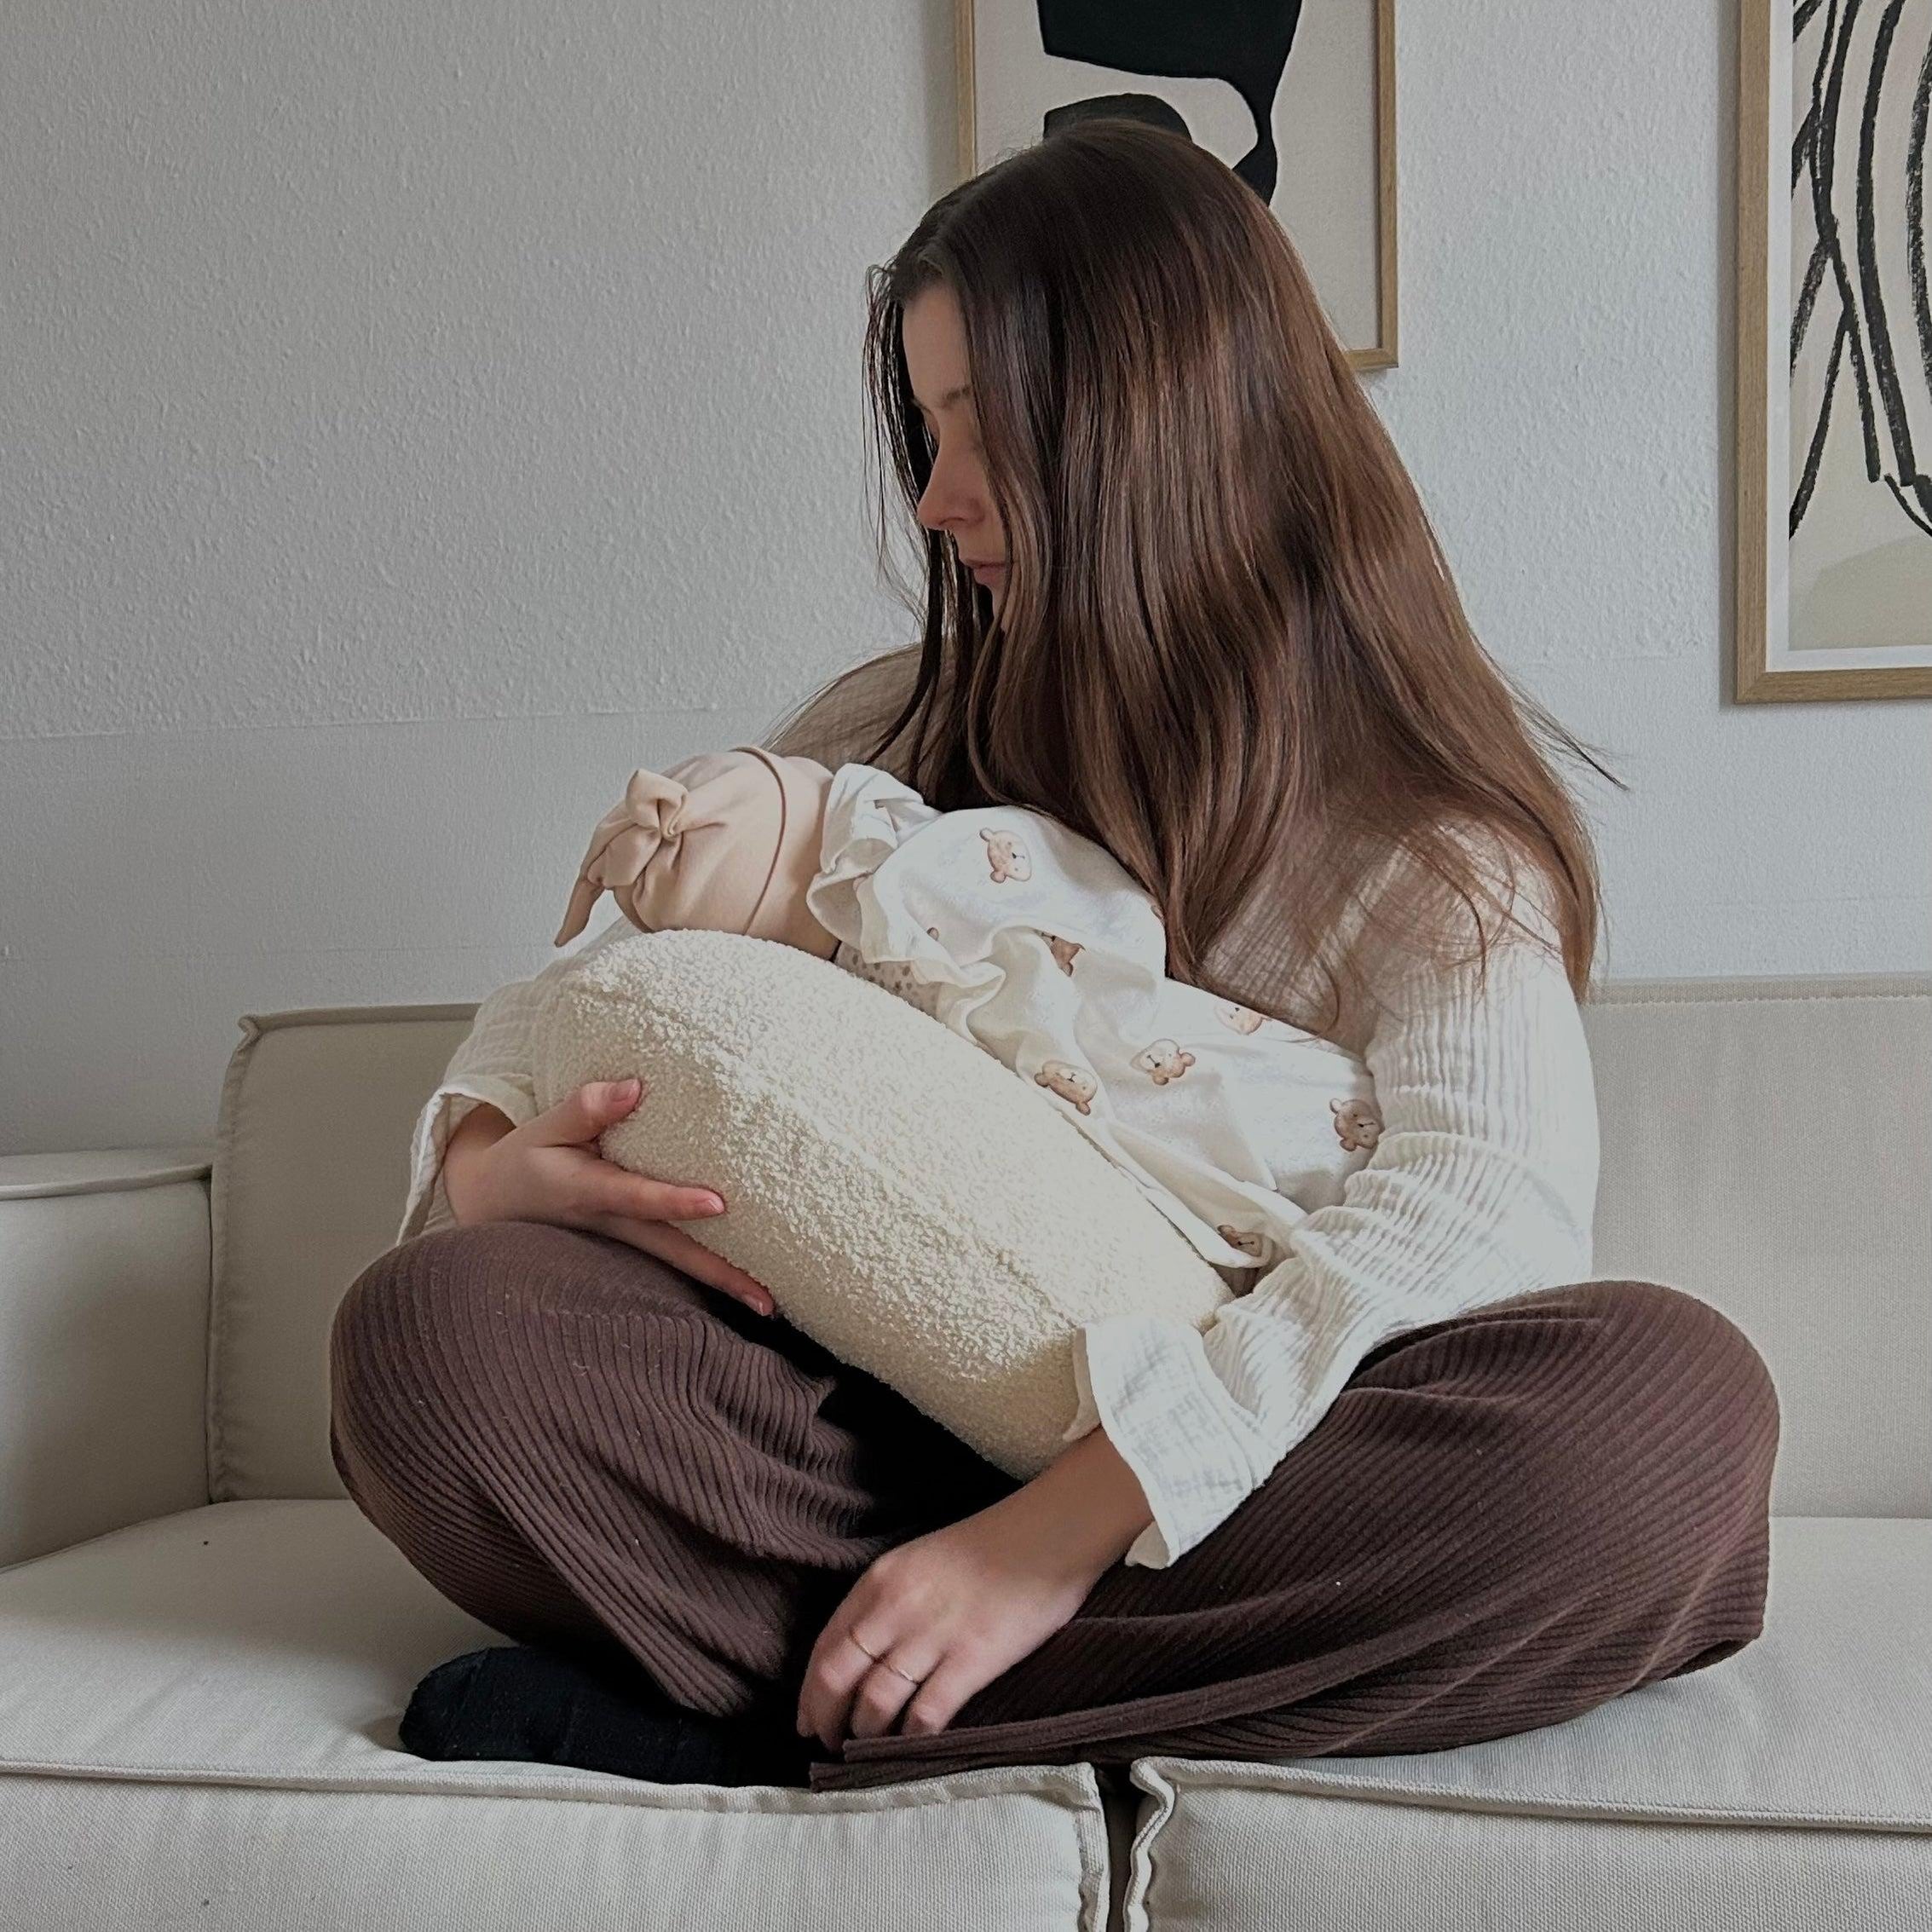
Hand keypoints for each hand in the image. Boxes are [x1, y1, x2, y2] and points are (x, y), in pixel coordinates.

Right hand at [440, 1081, 774, 1315]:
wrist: (495, 1202)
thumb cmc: (525, 1159)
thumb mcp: (543, 1127)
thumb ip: (586, 1107)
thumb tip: (637, 1086)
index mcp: (588, 1192)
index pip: (637, 1197)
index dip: (674, 1202)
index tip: (718, 1204)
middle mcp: (610, 1225)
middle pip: (671, 1250)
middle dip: (718, 1273)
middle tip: (765, 1297)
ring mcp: (622, 1242)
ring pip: (677, 1263)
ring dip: (721, 1284)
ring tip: (770, 1304)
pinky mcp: (631, 1244)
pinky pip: (673, 1261)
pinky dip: (707, 1275)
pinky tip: (745, 1285)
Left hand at [793, 1493, 1098, 1750]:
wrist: (1048, 1534)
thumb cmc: (990, 1546)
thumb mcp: (919, 1561)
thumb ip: (888, 1601)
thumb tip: (862, 1653)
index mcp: (880, 1580)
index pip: (826, 1646)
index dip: (809, 1692)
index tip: (805, 1719)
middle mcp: (895, 1608)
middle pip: (837, 1679)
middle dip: (826, 1720)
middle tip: (827, 1746)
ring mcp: (932, 1635)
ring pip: (875, 1702)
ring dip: (866, 1734)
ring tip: (868, 1750)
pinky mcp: (971, 1659)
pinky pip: (926, 1713)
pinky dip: (912, 1739)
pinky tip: (913, 1748)